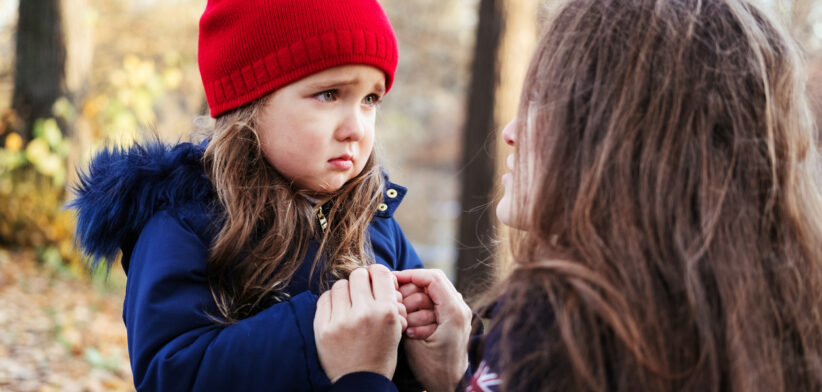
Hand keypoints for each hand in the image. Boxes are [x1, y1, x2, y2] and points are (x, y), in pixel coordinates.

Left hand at [314, 264, 406, 382]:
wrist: (360, 382)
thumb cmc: (381, 353)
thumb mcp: (396, 327)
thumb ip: (390, 300)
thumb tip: (380, 274)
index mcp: (386, 312)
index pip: (380, 272)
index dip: (377, 274)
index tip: (374, 280)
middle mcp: (364, 313)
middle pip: (358, 274)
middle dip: (361, 281)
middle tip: (361, 292)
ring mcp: (341, 320)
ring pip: (340, 284)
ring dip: (345, 291)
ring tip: (348, 304)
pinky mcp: (322, 328)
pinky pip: (324, 298)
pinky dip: (331, 301)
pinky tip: (337, 311)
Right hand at [394, 269, 471, 391]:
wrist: (451, 386)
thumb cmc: (434, 369)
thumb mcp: (414, 342)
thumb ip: (406, 315)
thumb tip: (394, 295)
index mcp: (454, 311)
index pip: (432, 277)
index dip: (410, 275)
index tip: (391, 281)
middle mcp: (460, 307)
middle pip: (431, 282)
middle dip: (410, 292)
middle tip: (396, 306)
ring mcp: (458, 312)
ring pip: (431, 293)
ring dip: (414, 302)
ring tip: (405, 321)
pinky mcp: (453, 318)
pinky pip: (435, 303)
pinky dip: (420, 310)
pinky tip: (411, 325)